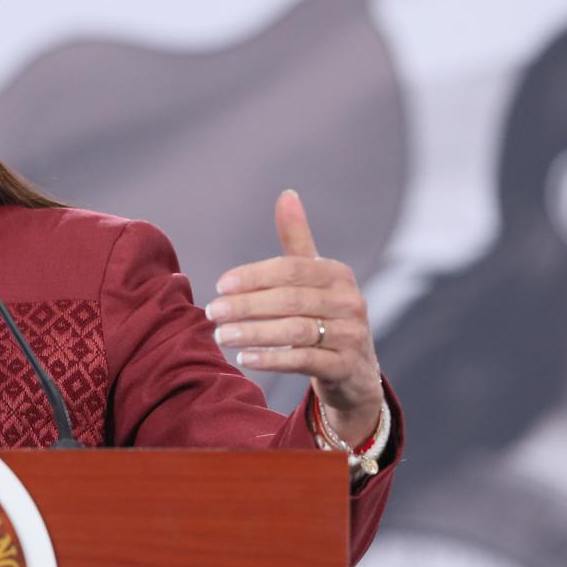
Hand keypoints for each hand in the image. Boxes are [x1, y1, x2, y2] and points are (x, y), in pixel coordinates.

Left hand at [204, 189, 383, 445]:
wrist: (355, 371)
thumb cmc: (326, 314)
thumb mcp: (314, 277)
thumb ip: (298, 240)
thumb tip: (287, 194)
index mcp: (338, 274)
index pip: (290, 269)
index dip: (254, 276)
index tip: (220, 285)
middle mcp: (350, 302)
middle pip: (290, 300)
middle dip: (246, 306)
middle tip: (212, 312)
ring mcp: (351, 335)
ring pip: (295, 331)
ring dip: (253, 333)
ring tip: (221, 336)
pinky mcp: (346, 366)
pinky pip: (304, 360)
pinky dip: (272, 359)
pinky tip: (244, 357)